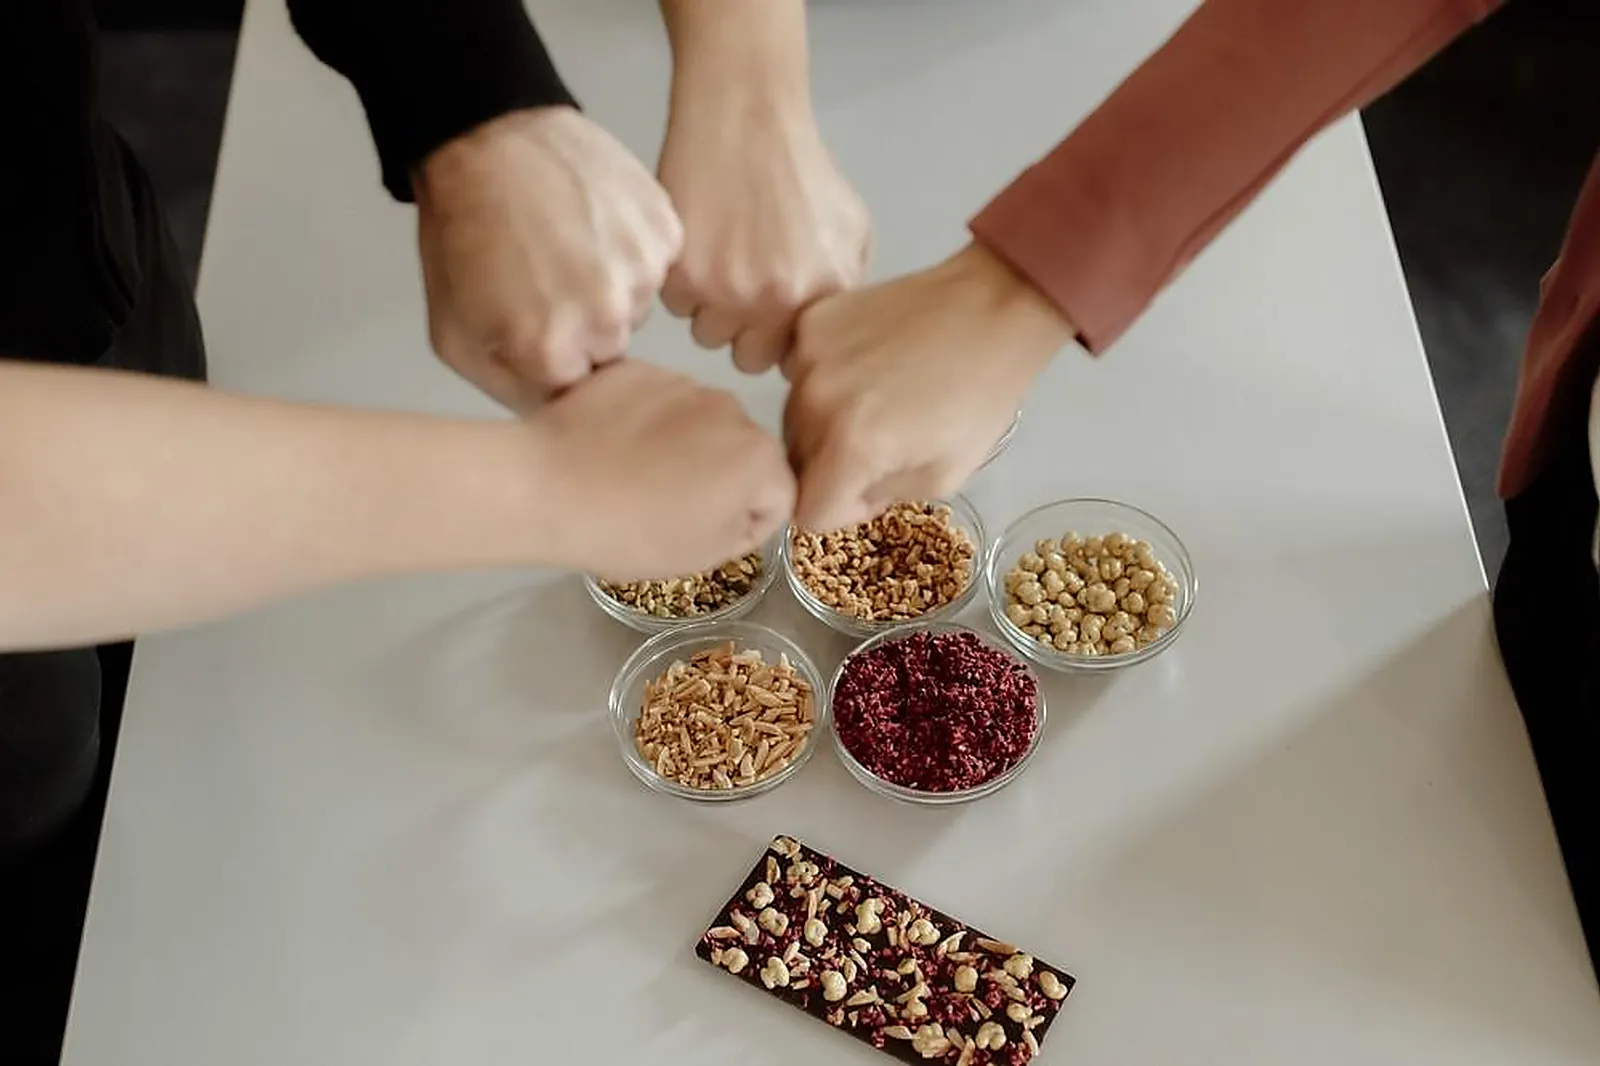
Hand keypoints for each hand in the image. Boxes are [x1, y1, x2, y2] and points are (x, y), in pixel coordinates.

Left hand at [414, 107, 683, 408]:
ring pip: (636, 302)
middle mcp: (608, 321)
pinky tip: (592, 221)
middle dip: (584, 326)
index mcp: (556, 356)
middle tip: (546, 277)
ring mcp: (642, 271)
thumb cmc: (462, 234)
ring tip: (567, 242)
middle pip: (612, 348)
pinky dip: (631, 245)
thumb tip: (555, 418)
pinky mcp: (663, 228)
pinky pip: (656, 258)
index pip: (578, 393)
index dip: (555, 360)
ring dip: (609, 282)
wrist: (487, 140)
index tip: (536, 327)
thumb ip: (510, 393)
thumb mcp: (455, 337)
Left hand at [530, 360, 794, 578]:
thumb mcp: (705, 555)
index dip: (748, 521)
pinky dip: (646, 420)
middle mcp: (732, 407)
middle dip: (720, 474)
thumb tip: (747, 505)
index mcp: (759, 457)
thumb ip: (747, 526)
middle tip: (668, 504)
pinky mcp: (639, 368)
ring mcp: (682, 381)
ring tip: (635, 473)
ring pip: (700, 420)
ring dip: (683, 444)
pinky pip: (659, 399)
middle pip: (742, 448)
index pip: (778, 494)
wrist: (549, 487)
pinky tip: (613, 445)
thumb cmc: (633, 532)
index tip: (705, 533)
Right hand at [657, 72, 868, 373]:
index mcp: (823, 294)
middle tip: (741, 287)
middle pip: (748, 358)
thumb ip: (846, 287)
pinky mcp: (684, 275)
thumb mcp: (853, 228)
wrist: (745, 118)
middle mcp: (778, 301)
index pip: (794, 361)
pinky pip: (676, 305)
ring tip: (719, 258)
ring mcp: (728, 291)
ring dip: (710, 307)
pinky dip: (680, 281)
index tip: (772, 316)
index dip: (780, 340)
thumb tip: (824, 334)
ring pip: (707, 334)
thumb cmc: (799, 169)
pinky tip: (697, 244)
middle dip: (745, 330)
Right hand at [783, 244, 1074, 530]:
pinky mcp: (811, 322)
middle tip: (879, 443)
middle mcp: (815, 403)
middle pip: (797, 463)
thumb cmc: (979, 398)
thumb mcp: (942, 477)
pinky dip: (823, 379)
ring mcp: (808, 356)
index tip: (873, 489)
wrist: (991, 309)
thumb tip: (848, 491)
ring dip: (824, 422)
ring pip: (793, 417)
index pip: (808, 511)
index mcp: (852, 447)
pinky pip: (799, 372)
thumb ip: (881, 497)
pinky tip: (865, 366)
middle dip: (832, 467)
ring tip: (874, 400)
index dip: (842, 510)